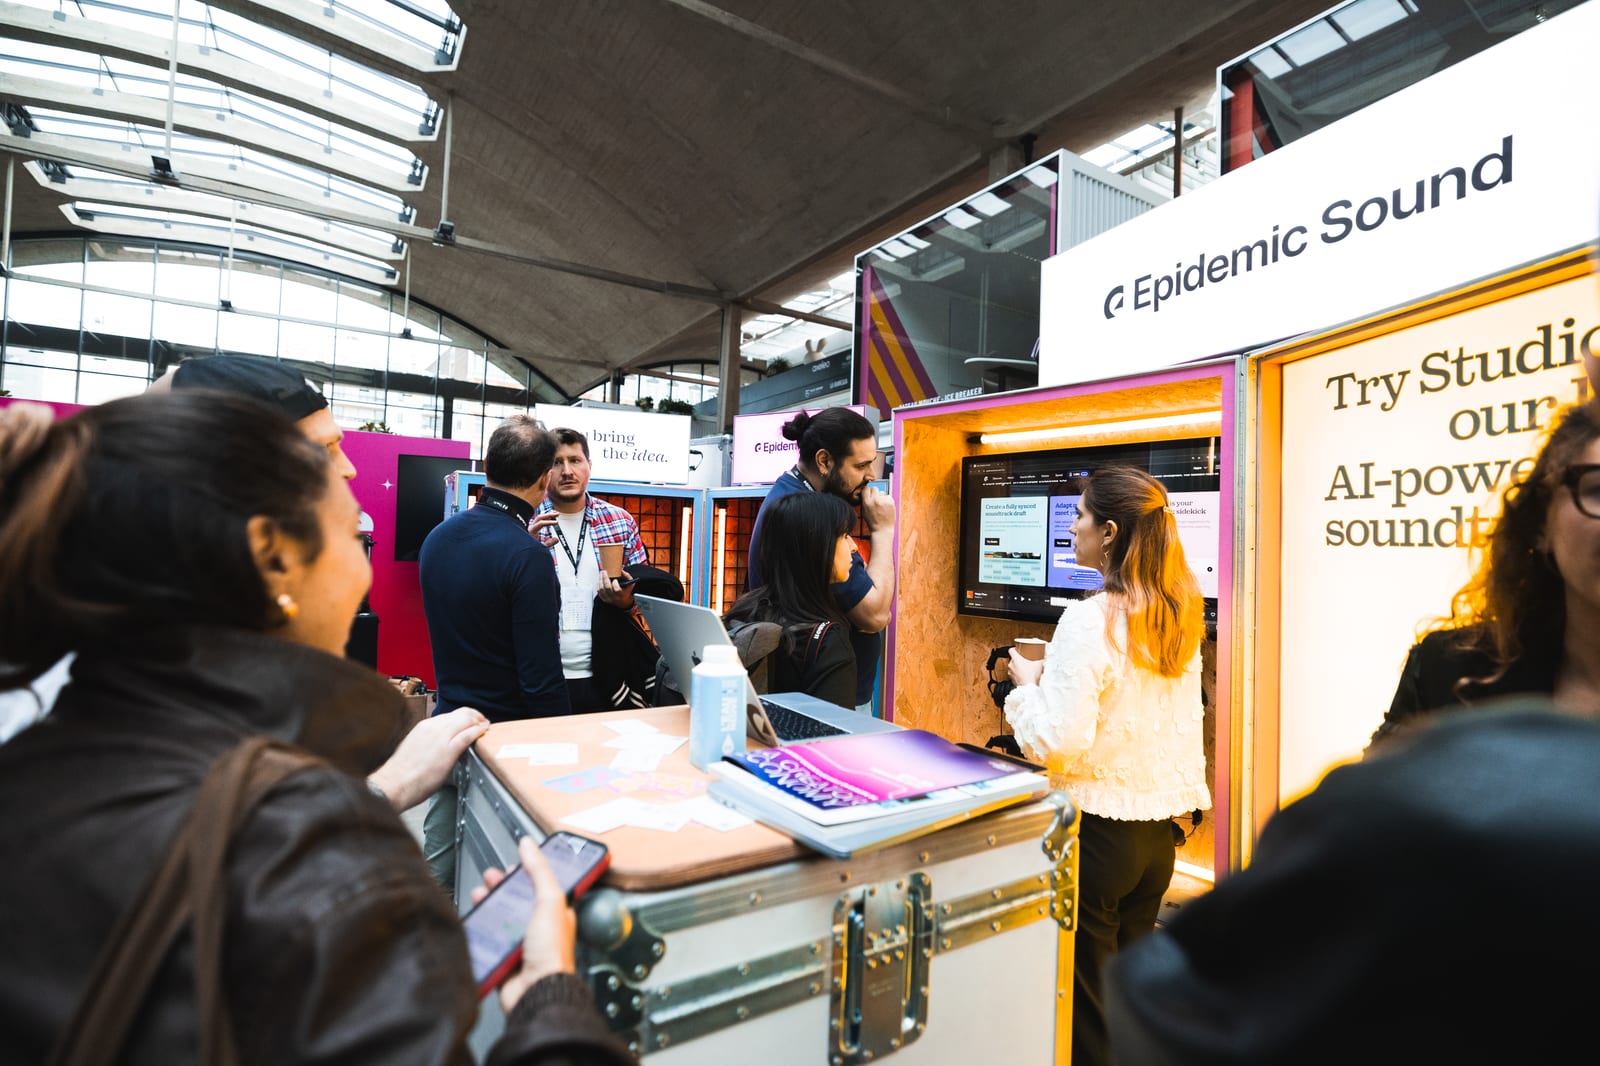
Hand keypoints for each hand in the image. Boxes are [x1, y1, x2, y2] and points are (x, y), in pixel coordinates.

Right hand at [367, 707, 488, 811]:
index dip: (463, 717)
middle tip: (482, 721)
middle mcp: (433, 727)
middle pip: (460, 713)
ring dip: (478, 721)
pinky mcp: (448, 750)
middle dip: (474, 716)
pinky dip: (479, 730)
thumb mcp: (415, 747)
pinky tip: (484, 730)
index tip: (469, 721)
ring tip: (485, 725)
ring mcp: (441, 737)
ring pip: (466, 720)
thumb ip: (428, 741)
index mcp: (424, 726)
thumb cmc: (402, 772)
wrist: (395, 783)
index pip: (449, 715)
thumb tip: (439, 745)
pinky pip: (468, 734)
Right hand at [477, 837, 576, 1012]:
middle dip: (502, 886)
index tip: (514, 862)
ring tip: (479, 893)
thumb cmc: (552, 954)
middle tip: (491, 877)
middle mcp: (539, 928)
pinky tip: (474, 918)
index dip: (527, 873)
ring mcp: (520, 945)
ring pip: (501, 918)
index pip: (541, 885)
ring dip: (489, 904)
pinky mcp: (504, 960)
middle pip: (517, 900)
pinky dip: (481, 928)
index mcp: (556, 913)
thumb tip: (529, 845)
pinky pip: (489, 940)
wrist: (536, 992)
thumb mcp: (549, 901)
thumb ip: (539, 871)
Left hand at [528, 511, 559, 545]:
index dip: (549, 522)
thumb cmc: (531, 548)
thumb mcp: (541, 547)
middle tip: (557, 514)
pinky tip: (551, 517)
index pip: (541, 523)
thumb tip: (556, 539)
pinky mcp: (534, 527)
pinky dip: (546, 517)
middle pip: (540, 517)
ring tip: (556, 514)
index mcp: (531, 530)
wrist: (525, 548)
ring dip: (548, 515)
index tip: (556, 523)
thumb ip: (549, 543)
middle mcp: (531, 527)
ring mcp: (532, 526)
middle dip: (549, 515)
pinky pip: (540, 519)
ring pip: (540, 517)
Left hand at [595, 570, 635, 607]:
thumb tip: (621, 571)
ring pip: (601, 589)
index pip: (617, 590)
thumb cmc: (626, 592)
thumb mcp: (630, 584)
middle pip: (607, 588)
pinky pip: (598, 591)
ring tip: (601, 574)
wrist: (623, 602)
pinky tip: (600, 579)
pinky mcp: (603, 598)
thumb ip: (627, 576)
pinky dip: (598, 584)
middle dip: (605, 578)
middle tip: (604, 572)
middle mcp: (614, 597)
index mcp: (621, 595)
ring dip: (600, 580)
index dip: (615, 584)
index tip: (615, 579)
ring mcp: (608, 598)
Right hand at [861, 485, 895, 532]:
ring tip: (881, 506)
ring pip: (882, 492)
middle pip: (874, 488)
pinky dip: (887, 500)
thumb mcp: (864, 511)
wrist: (882, 529)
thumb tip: (866, 492)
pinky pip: (888, 496)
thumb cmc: (872, 522)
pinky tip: (886, 507)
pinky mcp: (891, 502)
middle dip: (875, 493)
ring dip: (881, 497)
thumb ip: (865, 501)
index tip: (868, 494)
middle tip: (875, 499)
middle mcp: (875, 500)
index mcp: (867, 502)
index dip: (867, 491)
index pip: (866, 489)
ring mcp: (883, 501)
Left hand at [1007, 651, 1044, 687]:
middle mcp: (1011, 666)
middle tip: (1025, 659)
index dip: (1014, 649)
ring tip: (1025, 668)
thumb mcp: (1039, 664)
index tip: (1018, 649)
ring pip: (1013, 667)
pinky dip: (1018, 674)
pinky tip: (1024, 675)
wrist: (1029, 688)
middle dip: (1018, 659)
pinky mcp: (1012, 680)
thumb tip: (1046, 656)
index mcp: (1016, 659)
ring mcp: (1010, 673)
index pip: (1011, 650)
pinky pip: (1014, 675)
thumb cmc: (1031, 676)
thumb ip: (1043, 659)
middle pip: (1012, 659)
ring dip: (1017, 667)